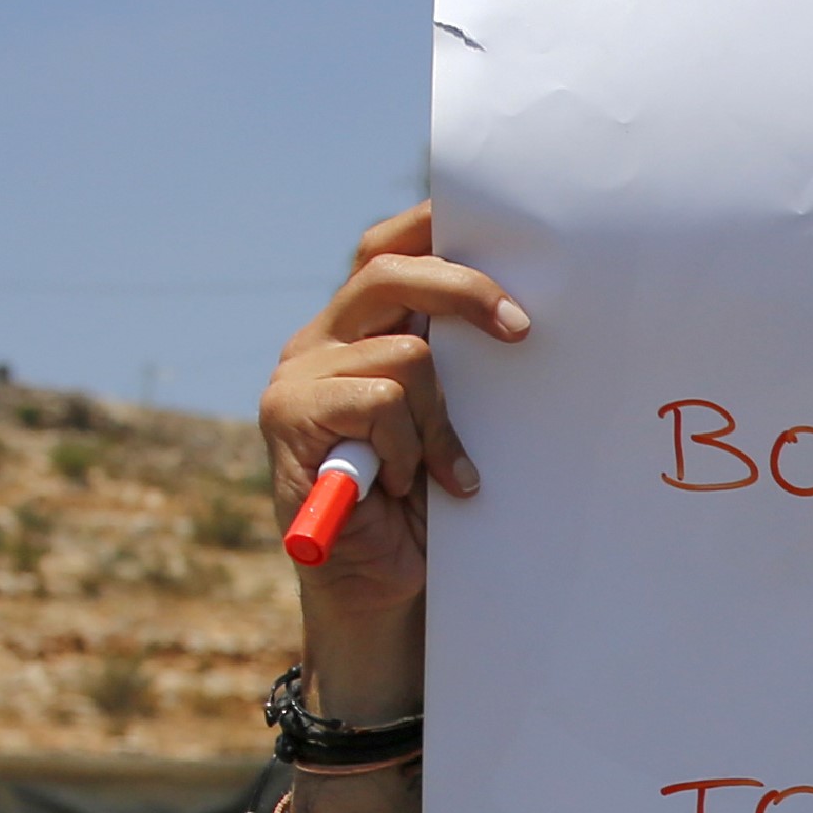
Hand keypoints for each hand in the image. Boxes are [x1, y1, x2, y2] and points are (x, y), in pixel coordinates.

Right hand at [258, 202, 529, 695]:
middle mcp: (320, 340)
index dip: (432, 227)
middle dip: (465, 290)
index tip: (499, 226)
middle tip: (522, 330)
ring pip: (406, 353)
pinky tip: (407, 485)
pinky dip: (410, 445)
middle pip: (388, 272)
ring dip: (438, 418)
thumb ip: (457, 368)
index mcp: (355, 330)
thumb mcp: (449, 423)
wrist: (380, 586)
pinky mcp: (290, 416)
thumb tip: (517, 313)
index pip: (385, 250)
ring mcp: (299, 376)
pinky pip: (380, 400)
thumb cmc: (426, 508)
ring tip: (433, 470)